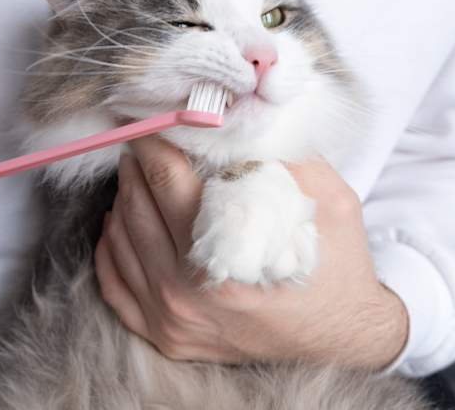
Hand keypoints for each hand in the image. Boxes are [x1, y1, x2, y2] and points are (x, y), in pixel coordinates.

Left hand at [94, 137, 406, 368]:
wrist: (343, 336)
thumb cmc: (335, 265)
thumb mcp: (328, 199)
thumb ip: (283, 155)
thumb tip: (237, 119)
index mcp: (223, 254)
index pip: (166, 179)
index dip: (152, 140)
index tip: (148, 118)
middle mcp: (185, 291)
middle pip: (136, 205)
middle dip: (137, 164)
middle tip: (143, 140)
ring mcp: (170, 318)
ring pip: (120, 239)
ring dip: (124, 198)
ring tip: (137, 174)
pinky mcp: (165, 334)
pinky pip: (113, 284)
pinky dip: (111, 247)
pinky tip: (121, 222)